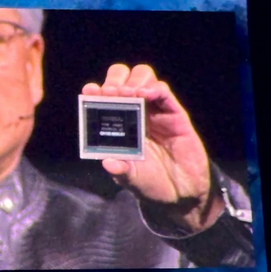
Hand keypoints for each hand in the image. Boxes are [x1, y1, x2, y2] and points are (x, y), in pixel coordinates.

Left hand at [83, 64, 222, 232]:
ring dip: (133, 80)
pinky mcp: (174, 114)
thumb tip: (107, 163)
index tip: (90, 90)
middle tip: (110, 91)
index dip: (96, 91)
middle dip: (114, 80)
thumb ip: (120, 170)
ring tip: (127, 93)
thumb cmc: (150, 183)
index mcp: (118, 124)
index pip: (104, 98)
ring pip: (144, 78)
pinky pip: (164, 92)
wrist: (180, 194)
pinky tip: (145, 94)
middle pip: (123, 79)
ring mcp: (155, 111)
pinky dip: (154, 88)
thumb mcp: (131, 179)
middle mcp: (134, 113)